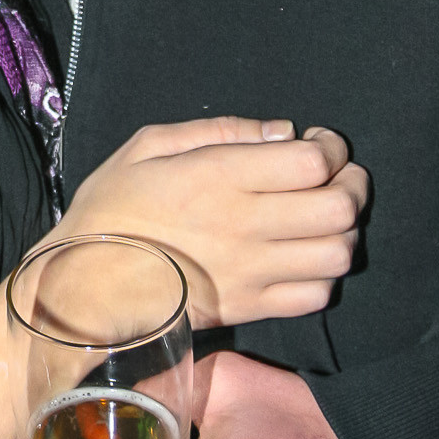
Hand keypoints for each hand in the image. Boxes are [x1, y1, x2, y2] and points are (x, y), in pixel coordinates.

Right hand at [61, 120, 368, 325]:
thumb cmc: (112, 206)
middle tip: (336, 174)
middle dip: (351, 183)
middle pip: (338, 207)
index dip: (331, 147)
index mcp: (219, 176)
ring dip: (344, 230)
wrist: (86, 284)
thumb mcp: (148, 144)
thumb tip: (281, 132)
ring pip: (337, 253)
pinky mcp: (250, 309)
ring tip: (325, 215)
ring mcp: (252, 272)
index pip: (312, 162)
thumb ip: (218, 129)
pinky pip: (317, 296)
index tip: (319, 141)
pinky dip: (325, 273)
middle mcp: (245, 225)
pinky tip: (307, 255)